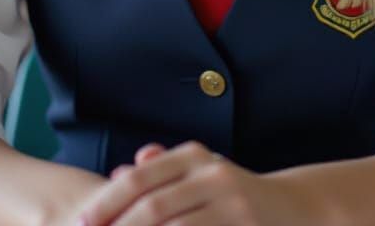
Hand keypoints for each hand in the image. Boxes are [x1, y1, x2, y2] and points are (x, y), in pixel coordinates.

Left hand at [76, 141, 313, 225]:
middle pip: (154, 206)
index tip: (79, 223)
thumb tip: (123, 171)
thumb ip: (163, 171)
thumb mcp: (202, 172)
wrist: (295, 208)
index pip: (142, 178)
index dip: (108, 201)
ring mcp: (231, 203)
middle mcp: (213, 174)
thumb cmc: (235, 194)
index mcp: (196, 156)